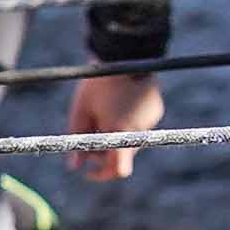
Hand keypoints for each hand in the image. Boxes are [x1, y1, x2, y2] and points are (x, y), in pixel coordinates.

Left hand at [70, 69, 164, 183]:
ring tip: (104, 114)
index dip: (102, 175)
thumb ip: (77, 140)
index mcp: (120, 131)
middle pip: (121, 156)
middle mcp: (139, 131)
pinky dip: (128, 124)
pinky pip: (140, 127)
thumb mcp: (81, 110)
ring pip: (130, 142)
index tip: (89, 171)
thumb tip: (74, 166)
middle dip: (104, 153)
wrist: (125, 54)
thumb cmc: (98, 83)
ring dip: (116, 138)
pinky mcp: (156, 112)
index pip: (117, 169)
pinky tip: (119, 105)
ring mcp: (150, 122)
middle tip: (89, 137)